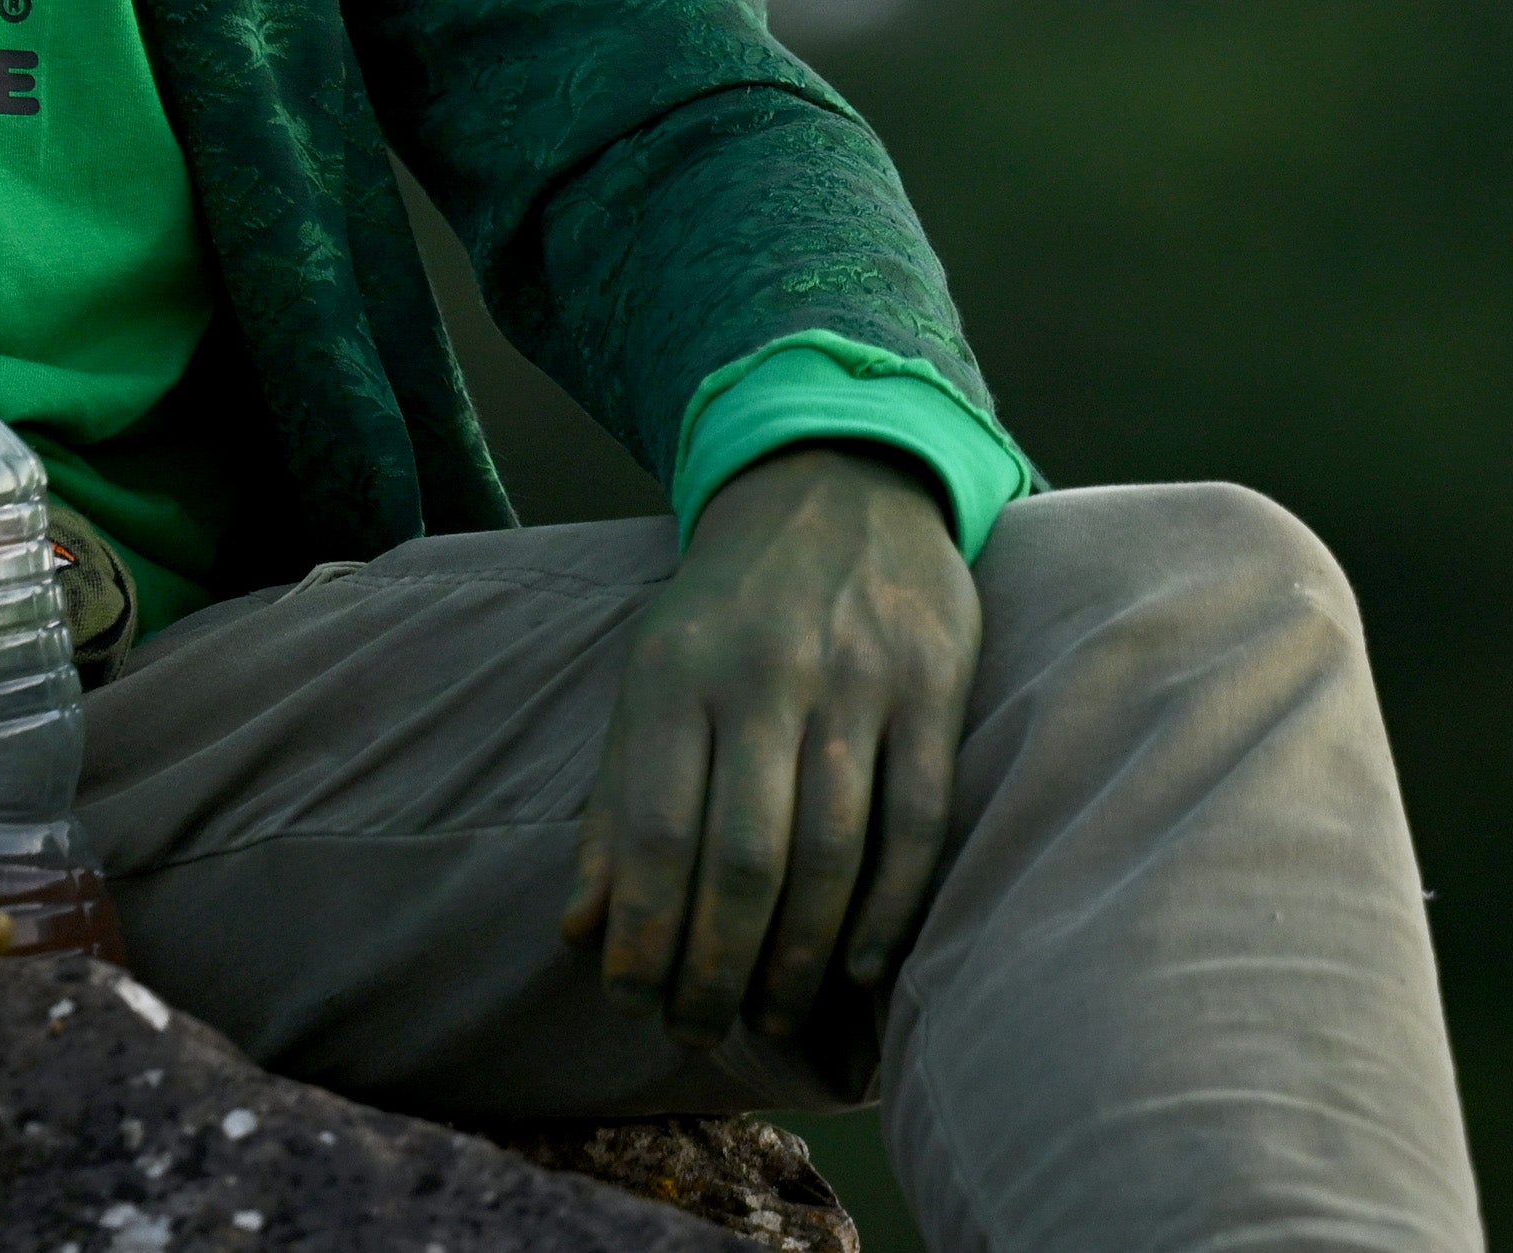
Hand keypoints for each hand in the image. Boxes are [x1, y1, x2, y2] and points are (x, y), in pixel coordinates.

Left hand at [561, 443, 980, 1047]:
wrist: (836, 482)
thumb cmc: (728, 613)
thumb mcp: (649, 681)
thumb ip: (613, 804)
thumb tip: (578, 935)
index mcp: (676, 672)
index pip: (653, 830)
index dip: (643, 935)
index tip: (633, 1005)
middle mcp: (764, 673)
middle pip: (742, 857)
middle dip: (718, 968)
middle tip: (704, 1030)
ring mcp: (857, 678)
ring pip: (832, 850)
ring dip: (800, 957)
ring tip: (773, 1017)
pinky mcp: (934, 685)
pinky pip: (917, 821)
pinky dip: (890, 911)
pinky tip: (861, 970)